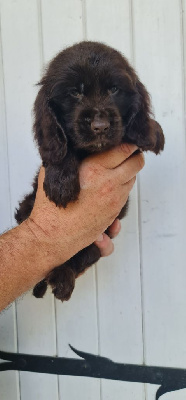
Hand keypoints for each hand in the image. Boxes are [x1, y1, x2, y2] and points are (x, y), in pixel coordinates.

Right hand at [28, 144, 143, 268]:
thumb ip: (67, 158)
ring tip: (118, 168)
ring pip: (133, 178)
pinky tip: (111, 184)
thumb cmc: (50, 206)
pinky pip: (126, 193)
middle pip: (136, 163)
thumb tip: (75, 147)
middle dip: (135, 155)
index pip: (124, 149)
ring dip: (129, 171)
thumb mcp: (53, 172)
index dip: (128, 142)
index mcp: (94, 169)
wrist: (54, 235)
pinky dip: (123, 186)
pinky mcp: (115, 212)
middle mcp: (109, 183)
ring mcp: (115, 199)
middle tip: (129, 152)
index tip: (126, 139)